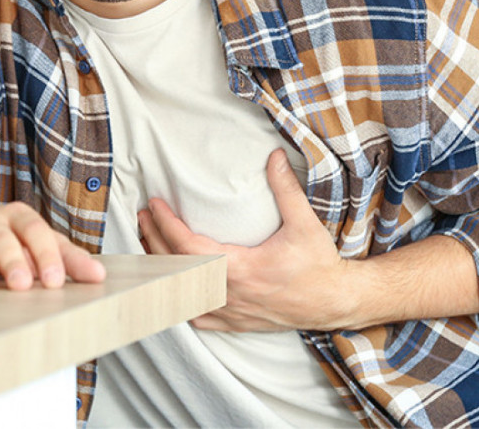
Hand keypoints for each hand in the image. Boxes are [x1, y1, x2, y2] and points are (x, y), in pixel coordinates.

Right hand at [0, 200, 105, 291]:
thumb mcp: (41, 243)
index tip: (55, 281)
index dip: (45, 255)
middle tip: (21, 285)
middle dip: (10, 260)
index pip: (35, 231)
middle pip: (0, 236)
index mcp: (19, 218)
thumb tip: (99, 277)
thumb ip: (69, 259)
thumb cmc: (13, 239)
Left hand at [137, 149, 351, 331]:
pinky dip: (179, 301)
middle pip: (177, 268)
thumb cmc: (320, 264)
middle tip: (143, 216)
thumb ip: (286, 189)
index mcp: (241, 269)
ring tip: (147, 244)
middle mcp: (231, 293)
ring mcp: (232, 311)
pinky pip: (198, 318)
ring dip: (162, 269)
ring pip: (183, 293)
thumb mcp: (305, 223)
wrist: (336, 301)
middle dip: (155, 240)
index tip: (154, 205)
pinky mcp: (236, 322)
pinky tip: (168, 288)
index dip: (166, 225)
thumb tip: (274, 156)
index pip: (189, 247)